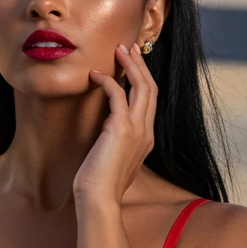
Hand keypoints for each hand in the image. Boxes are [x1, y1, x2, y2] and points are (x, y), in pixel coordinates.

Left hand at [73, 42, 156, 203]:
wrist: (99, 199)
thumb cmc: (100, 184)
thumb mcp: (113, 159)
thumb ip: (116, 143)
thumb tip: (107, 134)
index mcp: (147, 138)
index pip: (151, 101)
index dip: (144, 79)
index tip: (133, 63)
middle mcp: (147, 132)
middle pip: (151, 88)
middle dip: (140, 65)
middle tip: (128, 48)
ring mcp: (137, 130)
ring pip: (142, 87)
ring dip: (131, 65)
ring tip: (119, 50)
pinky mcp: (121, 129)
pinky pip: (118, 94)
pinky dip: (108, 81)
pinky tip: (95, 75)